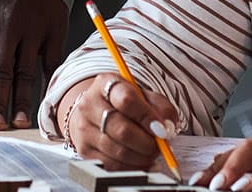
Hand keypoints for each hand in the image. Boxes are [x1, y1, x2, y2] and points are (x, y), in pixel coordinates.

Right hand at [59, 73, 179, 171]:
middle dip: (148, 143)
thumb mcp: (144, 96)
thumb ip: (161, 108)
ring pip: (119, 151)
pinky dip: (132, 167)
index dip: (147, 117)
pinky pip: (113, 165)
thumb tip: (167, 128)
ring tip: (151, 152)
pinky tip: (140, 160)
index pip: (127, 100)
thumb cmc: (125, 104)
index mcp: (105, 84)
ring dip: (142, 157)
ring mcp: (84, 129)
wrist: (96, 112)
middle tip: (160, 146)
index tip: (162, 129)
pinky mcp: (84, 150)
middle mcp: (89, 105)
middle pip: (122, 130)